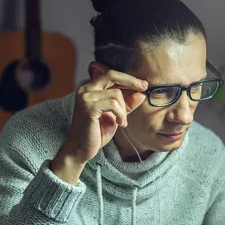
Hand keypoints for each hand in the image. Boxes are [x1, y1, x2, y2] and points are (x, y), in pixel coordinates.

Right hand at [51, 64, 146, 183]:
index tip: (143, 84)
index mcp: (90, 89)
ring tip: (122, 122)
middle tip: (143, 87)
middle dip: (130, 81)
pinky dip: (120, 114)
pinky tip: (119, 124)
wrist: (81, 149)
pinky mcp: (88, 108)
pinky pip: (113, 105)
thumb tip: (141, 94)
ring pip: (116, 94)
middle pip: (111, 75)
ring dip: (123, 110)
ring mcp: (85, 97)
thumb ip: (126, 104)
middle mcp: (85, 89)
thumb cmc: (96, 132)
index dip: (127, 77)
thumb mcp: (115, 116)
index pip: (110, 75)